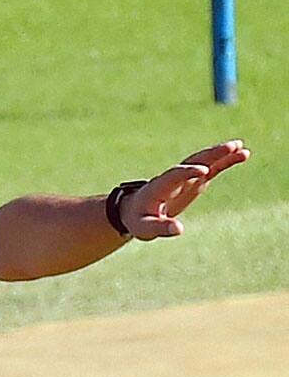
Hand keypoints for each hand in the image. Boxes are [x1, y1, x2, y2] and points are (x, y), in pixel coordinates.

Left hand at [119, 139, 249, 240]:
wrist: (134, 211)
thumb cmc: (138, 220)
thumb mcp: (145, 228)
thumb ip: (161, 228)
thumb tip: (179, 229)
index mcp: (160, 187)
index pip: (175, 176)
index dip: (188, 173)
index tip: (204, 172)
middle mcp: (173, 178)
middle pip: (192, 162)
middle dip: (209, 155)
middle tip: (229, 147)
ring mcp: (185, 178)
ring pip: (204, 162)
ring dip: (220, 154)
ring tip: (240, 146)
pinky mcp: (194, 181)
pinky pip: (211, 168)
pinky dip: (225, 161)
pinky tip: (242, 154)